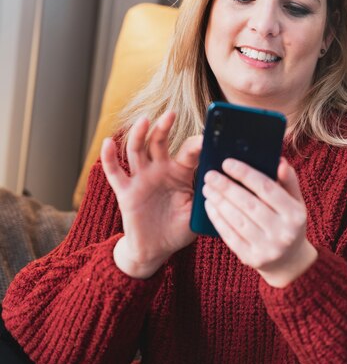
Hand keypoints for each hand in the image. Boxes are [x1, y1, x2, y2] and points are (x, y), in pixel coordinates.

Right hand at [101, 112, 201, 278]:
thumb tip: (221, 179)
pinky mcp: (125, 192)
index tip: (206, 138)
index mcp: (180, 173)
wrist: (156, 250)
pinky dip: (109, 157)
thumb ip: (206, 195)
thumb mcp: (197, 211)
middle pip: (159, 142)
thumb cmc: (179, 228)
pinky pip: (115, 172)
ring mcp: (141, 179)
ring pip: (137, 151)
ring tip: (144, 120)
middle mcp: (159, 170)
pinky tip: (108, 142)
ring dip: (139, 134)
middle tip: (171, 114)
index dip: (196, 145)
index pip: (187, 153)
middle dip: (164, 127)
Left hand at [203, 157, 316, 286]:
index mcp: (295, 214)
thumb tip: (280, 161)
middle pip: (249, 204)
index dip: (245, 174)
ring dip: (219, 202)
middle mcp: (283, 233)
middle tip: (210, 175)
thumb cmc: (288, 222)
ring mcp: (267, 248)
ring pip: (237, 220)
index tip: (227, 162)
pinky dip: (217, 219)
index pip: (267, 188)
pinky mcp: (252, 258)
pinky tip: (209, 205)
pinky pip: (230, 236)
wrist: (288, 261)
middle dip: (226, 187)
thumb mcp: (295, 201)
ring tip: (207, 188)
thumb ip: (288, 181)